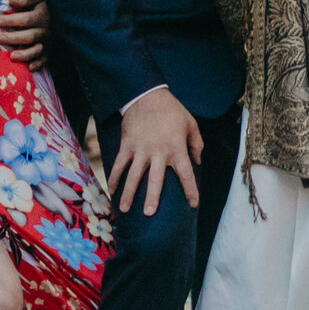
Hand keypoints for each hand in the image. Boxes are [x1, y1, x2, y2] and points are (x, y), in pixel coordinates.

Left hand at [0, 0, 51, 69]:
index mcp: (43, 12)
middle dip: (13, 36)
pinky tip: (30, 68)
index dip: (14, 18)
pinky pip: (45, 59)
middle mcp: (46, 27)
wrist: (59, 13)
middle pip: (30, 34)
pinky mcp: (49, 50)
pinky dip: (39, 63)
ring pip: (36, 48)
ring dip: (24, 53)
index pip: (28, 16)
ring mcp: (48, 40)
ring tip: (10, 55)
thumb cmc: (40, 2)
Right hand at [112, 86, 202, 215]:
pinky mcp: (127, 146)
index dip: (190, 190)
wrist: (147, 95)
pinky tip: (111, 191)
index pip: (186, 174)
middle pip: (155, 179)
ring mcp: (140, 150)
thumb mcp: (191, 124)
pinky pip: (119, 164)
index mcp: (176, 148)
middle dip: (152, 198)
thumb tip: (197, 162)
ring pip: (133, 175)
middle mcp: (158, 152)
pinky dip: (114, 177)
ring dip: (128, 193)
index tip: (193, 204)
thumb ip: (197, 144)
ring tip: (124, 209)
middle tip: (149, 214)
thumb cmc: (172, 111)